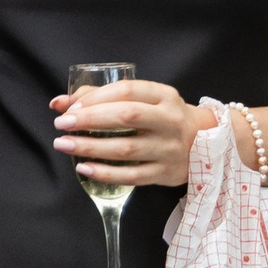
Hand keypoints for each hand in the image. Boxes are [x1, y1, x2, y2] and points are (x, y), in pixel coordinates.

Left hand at [51, 80, 215, 187]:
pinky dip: (106, 173)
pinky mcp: (166, 173)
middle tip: (62, 124)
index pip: (127, 91)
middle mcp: (170, 121)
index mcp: (164, 96)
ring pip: (126, 149)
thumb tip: (61, 103)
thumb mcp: (145, 99)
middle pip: (127, 117)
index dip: (96, 98)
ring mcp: (169, 149)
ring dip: (91, 148)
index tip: (71, 107)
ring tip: (64, 145)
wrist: (206, 143)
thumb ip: (104, 97)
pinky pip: (132, 176)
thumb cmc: (165, 117)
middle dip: (89, 120)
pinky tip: (84, 168)